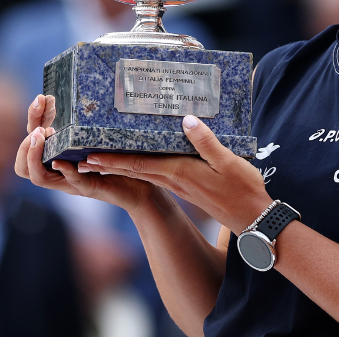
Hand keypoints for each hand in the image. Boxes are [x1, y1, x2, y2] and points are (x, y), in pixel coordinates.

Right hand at [14, 94, 155, 211]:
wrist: (141, 185)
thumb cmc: (119, 157)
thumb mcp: (100, 132)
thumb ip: (89, 116)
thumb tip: (88, 84)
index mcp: (58, 153)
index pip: (31, 138)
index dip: (32, 118)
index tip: (42, 98)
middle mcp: (58, 169)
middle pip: (23, 163)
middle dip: (24, 143)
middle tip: (38, 127)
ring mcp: (71, 181)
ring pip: (37, 176)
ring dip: (35, 156)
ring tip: (41, 137)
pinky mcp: (89, 188)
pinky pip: (72, 182)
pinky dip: (65, 171)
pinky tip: (61, 160)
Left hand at [78, 116, 271, 232]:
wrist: (253, 218)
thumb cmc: (242, 190)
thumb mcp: (227, 162)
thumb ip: (206, 141)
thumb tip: (186, 120)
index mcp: (179, 173)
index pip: (138, 164)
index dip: (112, 160)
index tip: (90, 155)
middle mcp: (174, 180)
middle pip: (135, 168)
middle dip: (109, 162)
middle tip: (85, 154)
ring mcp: (180, 186)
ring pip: (144, 172)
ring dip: (122, 165)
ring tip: (103, 157)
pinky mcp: (187, 188)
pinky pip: (157, 174)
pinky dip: (141, 167)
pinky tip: (141, 160)